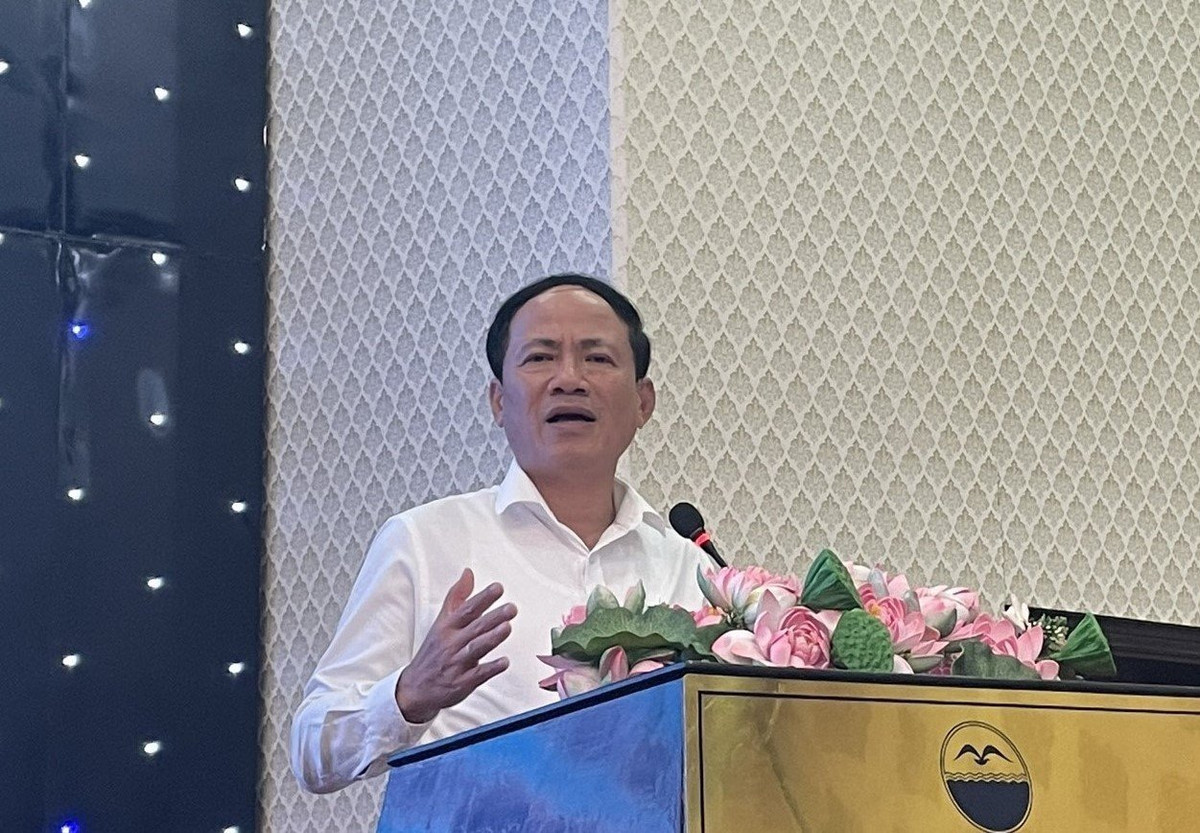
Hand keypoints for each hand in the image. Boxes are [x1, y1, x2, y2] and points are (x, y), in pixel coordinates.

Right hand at [395, 568, 516, 723]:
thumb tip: (468, 573)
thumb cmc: (433, 651)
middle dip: (493, 617)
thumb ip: (457, 597)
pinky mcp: (461, 683)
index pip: (467, 609)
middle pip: (474, 628)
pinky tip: (504, 662)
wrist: (414, 688)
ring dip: (491, 638)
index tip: (498, 588)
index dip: (483, 598)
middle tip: (511, 608)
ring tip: (507, 627)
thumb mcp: (441, 622)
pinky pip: (477, 675)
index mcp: (447, 627)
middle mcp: (451, 643)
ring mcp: (456, 664)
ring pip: (475, 649)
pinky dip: (490, 669)